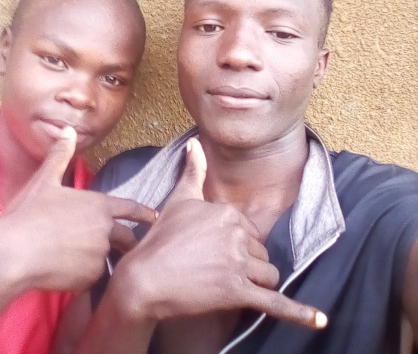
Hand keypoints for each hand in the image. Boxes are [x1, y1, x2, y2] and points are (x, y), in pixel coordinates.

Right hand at [0, 126, 156, 293]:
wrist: (14, 253)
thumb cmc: (29, 214)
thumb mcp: (45, 181)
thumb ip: (60, 156)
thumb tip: (67, 130)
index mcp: (99, 205)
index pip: (131, 208)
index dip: (144, 213)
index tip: (156, 217)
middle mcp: (106, 229)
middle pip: (127, 238)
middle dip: (127, 242)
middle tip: (128, 248)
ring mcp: (100, 255)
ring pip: (108, 260)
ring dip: (102, 260)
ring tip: (85, 262)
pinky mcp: (90, 278)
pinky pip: (93, 279)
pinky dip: (85, 278)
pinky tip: (68, 275)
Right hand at [111, 138, 326, 329]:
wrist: (144, 278)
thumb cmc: (159, 239)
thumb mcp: (178, 199)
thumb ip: (193, 171)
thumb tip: (194, 143)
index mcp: (227, 212)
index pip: (251, 231)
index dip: (237, 244)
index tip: (217, 251)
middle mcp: (237, 235)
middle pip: (261, 253)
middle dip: (247, 264)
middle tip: (219, 270)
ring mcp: (238, 264)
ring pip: (268, 275)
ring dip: (257, 282)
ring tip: (233, 285)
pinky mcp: (237, 291)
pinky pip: (274, 304)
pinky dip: (298, 314)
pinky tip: (319, 320)